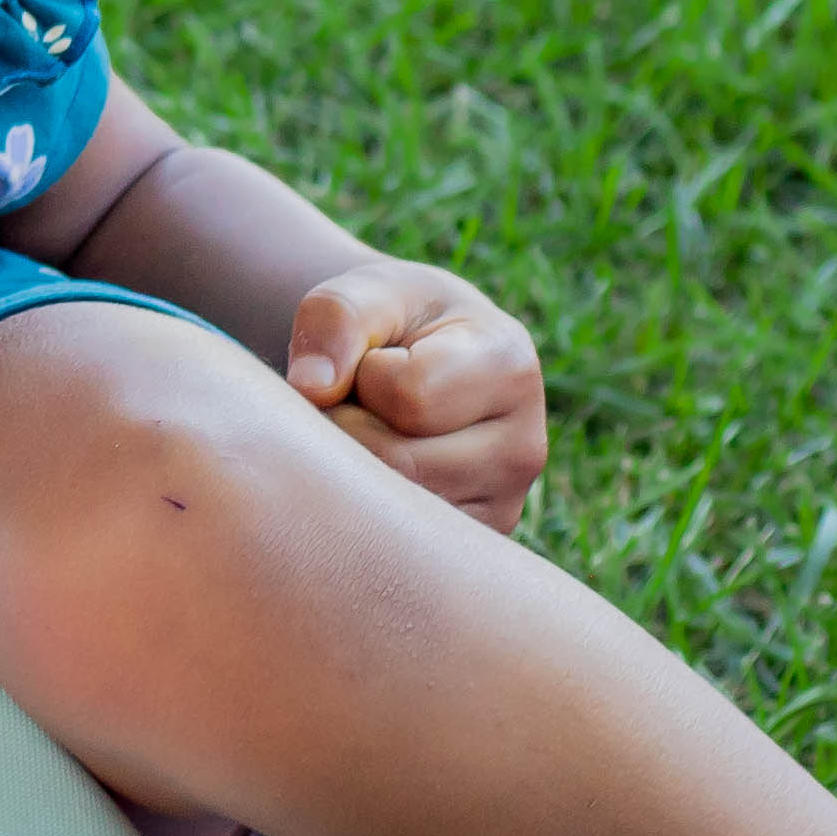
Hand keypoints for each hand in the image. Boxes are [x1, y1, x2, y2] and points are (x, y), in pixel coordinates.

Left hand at [283, 257, 548, 530]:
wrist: (413, 359)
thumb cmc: (389, 320)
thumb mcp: (364, 292)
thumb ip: (336, 318)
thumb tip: (312, 388)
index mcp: (509, 365)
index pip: (410, 395)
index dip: (363, 374)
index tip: (372, 359)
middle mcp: (525, 444)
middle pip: (399, 462)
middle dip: (349, 428)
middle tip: (355, 402)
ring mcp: (505, 502)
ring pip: (394, 511)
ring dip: (353, 469)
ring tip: (369, 431)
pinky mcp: (474, 539)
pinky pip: (398, 543)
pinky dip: (367, 507)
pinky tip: (377, 469)